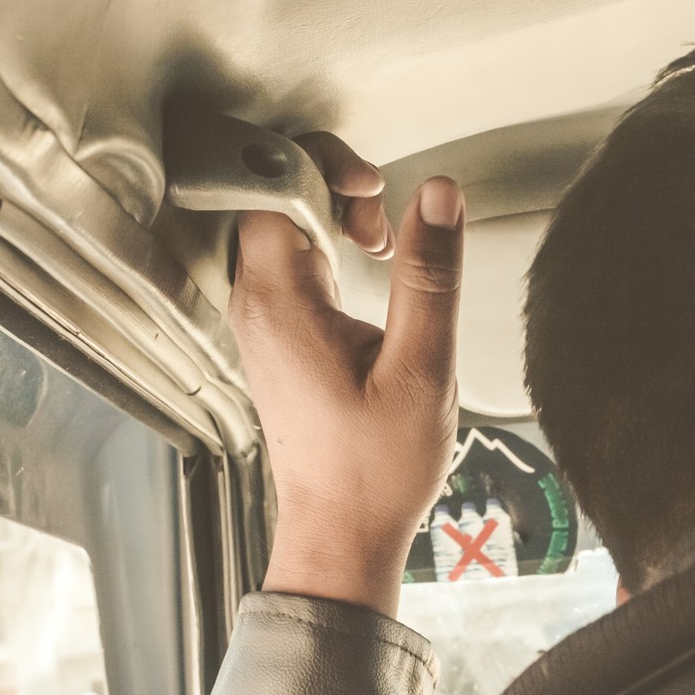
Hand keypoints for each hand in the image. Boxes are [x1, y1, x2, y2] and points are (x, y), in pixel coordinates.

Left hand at [229, 132, 464, 616]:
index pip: (268, 187)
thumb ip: (430, 275)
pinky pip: (287, 257)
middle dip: (330, 183)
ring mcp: (260, 317)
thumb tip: (439, 195)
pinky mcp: (275, 331)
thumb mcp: (421, 368)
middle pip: (270, 197)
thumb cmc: (374, 468)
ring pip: (278, 225)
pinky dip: (325, 241)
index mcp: (281, 303)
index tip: (372, 189)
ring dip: (330, 212)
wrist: (341, 530)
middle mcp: (256, 304)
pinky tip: (366, 264)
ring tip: (380, 243)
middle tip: (382, 217)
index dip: (320, 164)